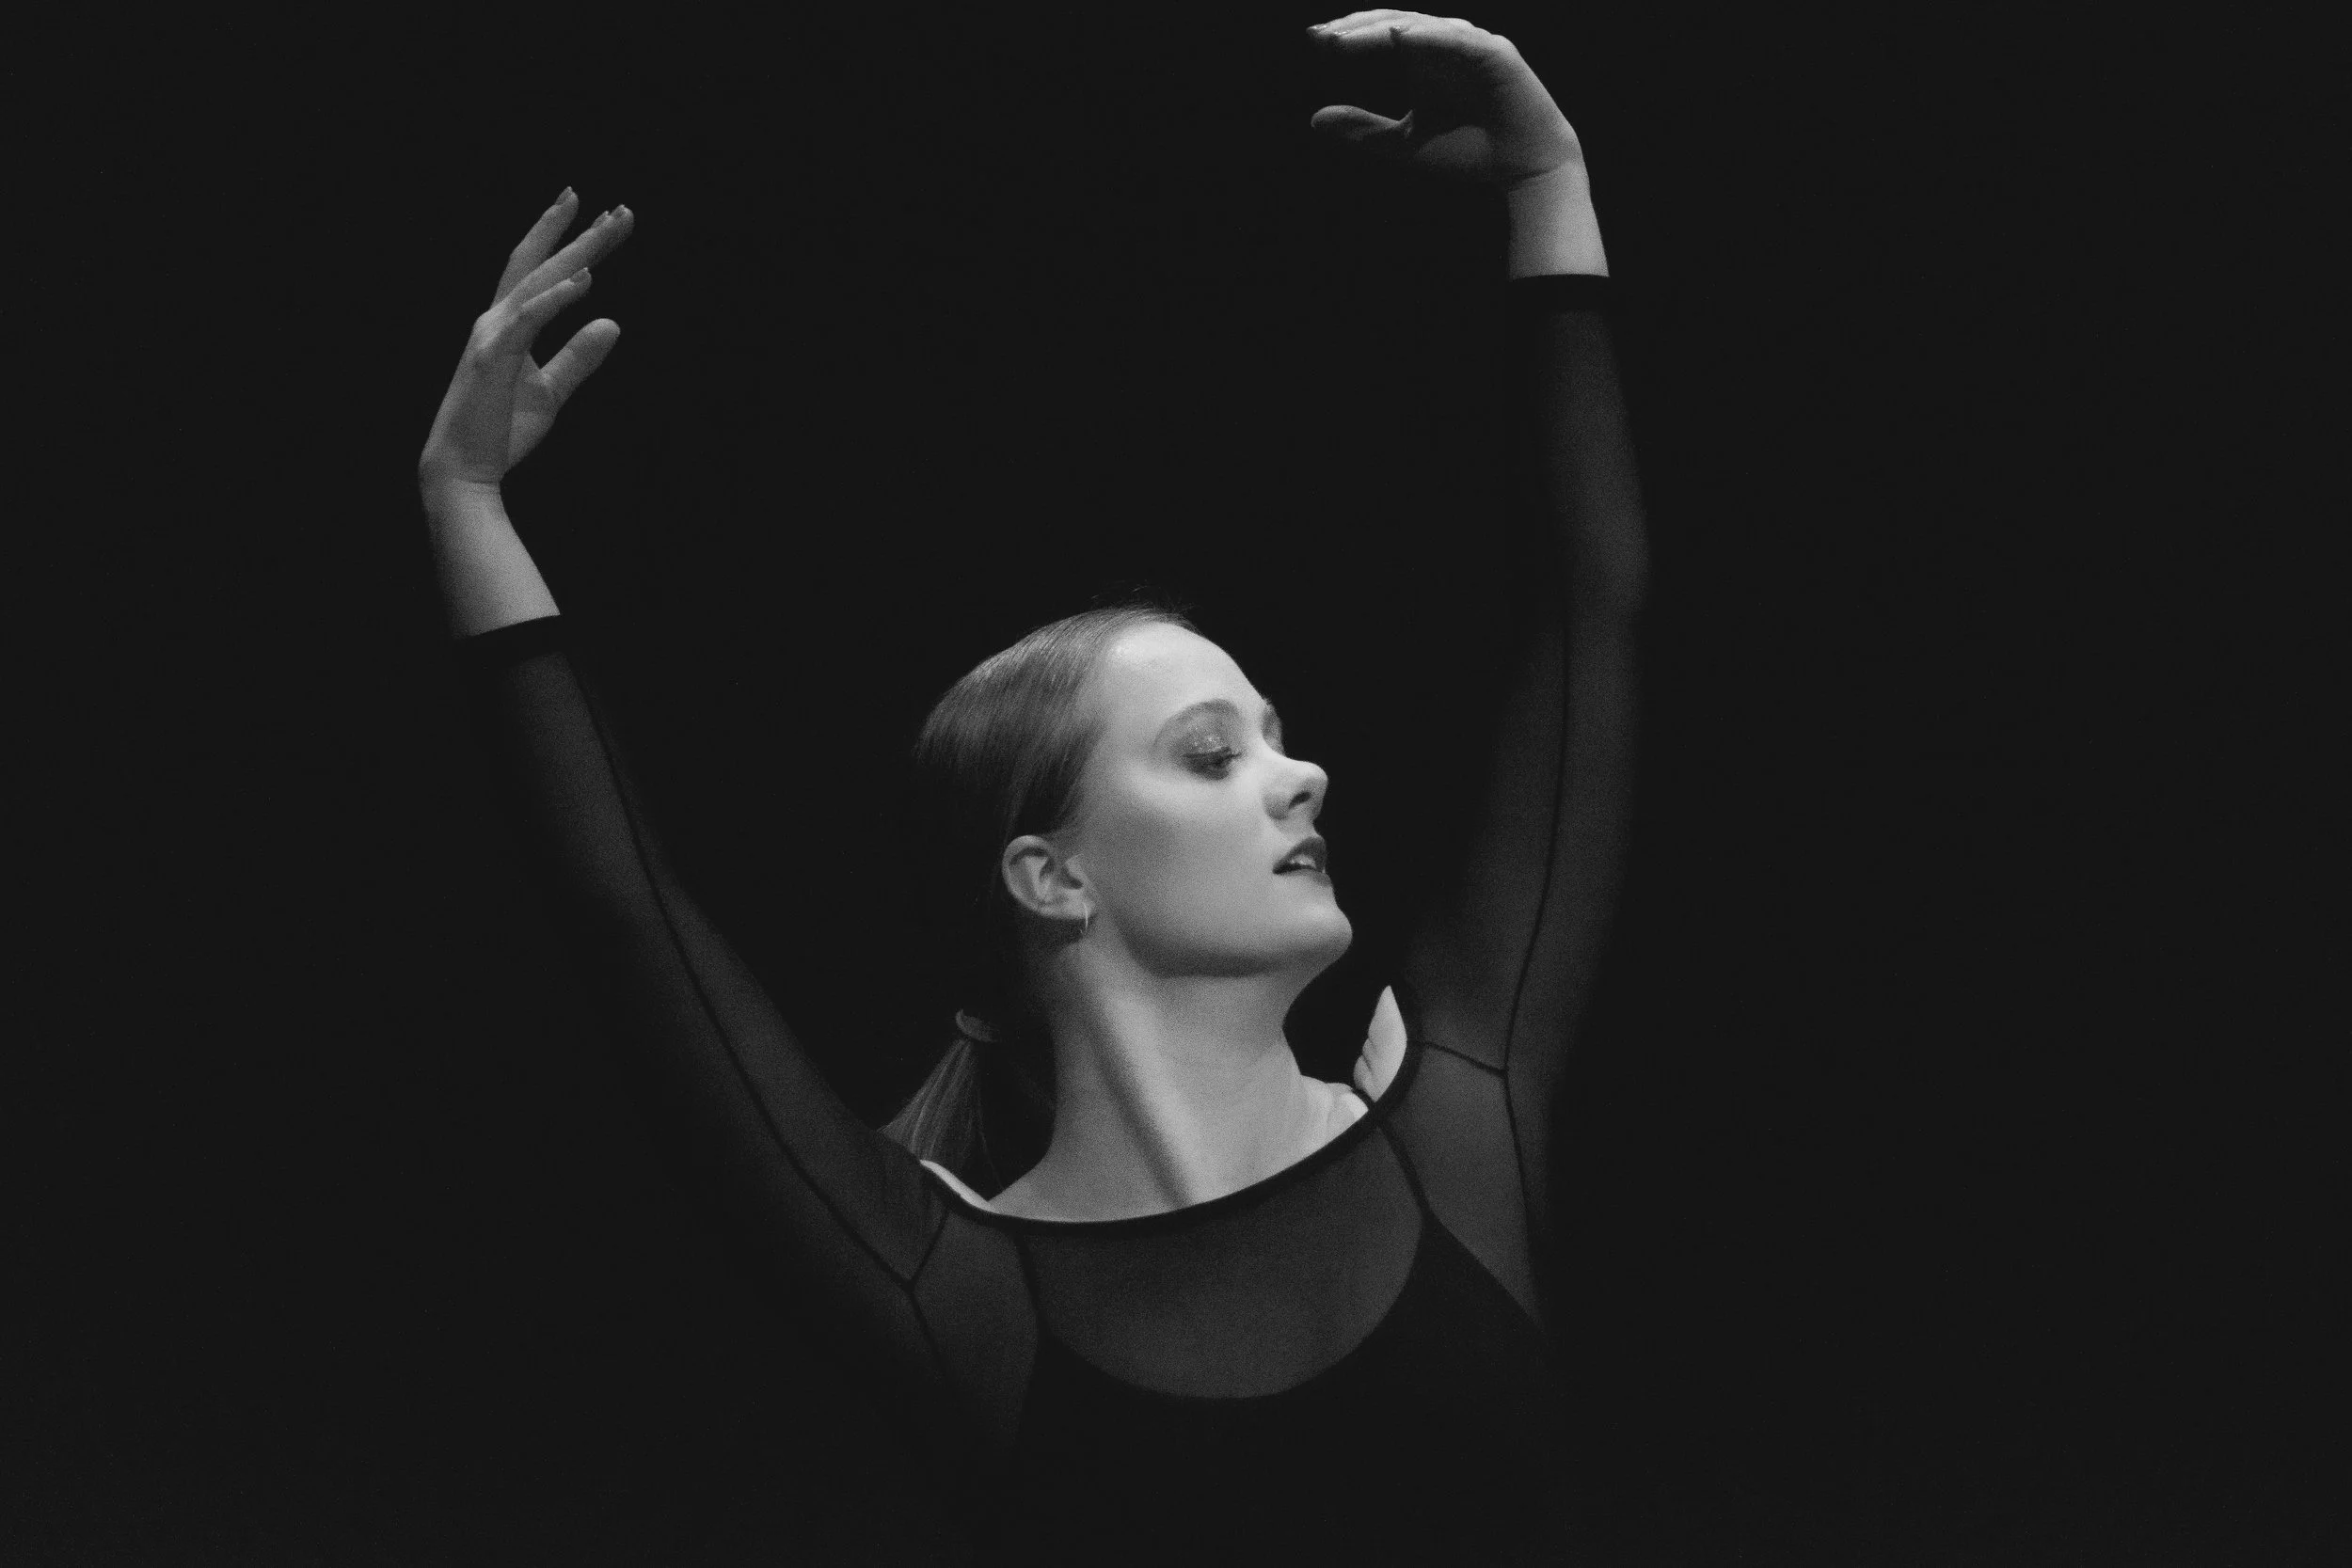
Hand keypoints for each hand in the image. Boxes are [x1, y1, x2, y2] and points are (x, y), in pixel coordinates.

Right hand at [417, 190, 635, 499]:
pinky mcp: (493, 357)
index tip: (603, 218)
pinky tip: (586, 279)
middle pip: (540, 264)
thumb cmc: (501, 430)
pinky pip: (529, 318)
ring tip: (608, 228)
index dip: (568, 241)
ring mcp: (491, 335)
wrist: (465, 468)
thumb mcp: (552, 391)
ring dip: (575, 253)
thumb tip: (613, 323)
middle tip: (619, 210)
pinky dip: (555, 296)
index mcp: (507, 325)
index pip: (539, 272)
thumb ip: (579, 356)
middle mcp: (495, 319)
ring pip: (537, 281)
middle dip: (578, 234)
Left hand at [1307, 11, 1581, 188]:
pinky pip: (1460, 40)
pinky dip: (1432, 37)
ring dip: (1385, 29)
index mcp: (1424, 59)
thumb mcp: (1404, 145)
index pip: (1381, 35)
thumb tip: (1314, 118)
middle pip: (1396, 23)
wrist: (1522, 168)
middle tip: (1321, 36)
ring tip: (1350, 37)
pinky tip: (1402, 38)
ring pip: (1423, 27)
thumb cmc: (1470, 152)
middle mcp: (1446, 45)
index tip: (1314, 41)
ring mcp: (1471, 45)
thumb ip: (1364, 130)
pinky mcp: (1496, 54)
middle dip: (1358, 28)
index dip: (1350, 35)